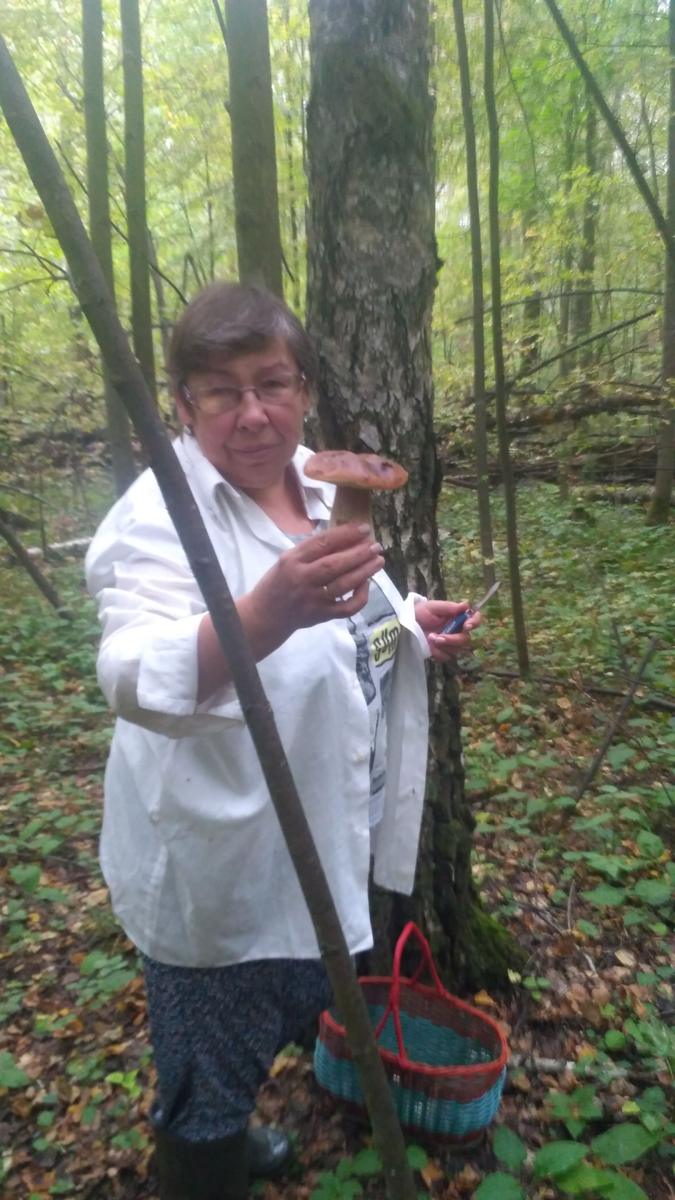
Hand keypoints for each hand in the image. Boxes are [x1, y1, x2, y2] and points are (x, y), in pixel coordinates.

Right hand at [245, 523, 384, 644]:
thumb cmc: (278, 582)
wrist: (265, 615)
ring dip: (364, 572)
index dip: (345, 535)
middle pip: (334, 565)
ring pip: (343, 585)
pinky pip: (346, 608)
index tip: (363, 528)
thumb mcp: (287, 560)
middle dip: (358, 554)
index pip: (322, 544)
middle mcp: (302, 579)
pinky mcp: (321, 616)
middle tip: (376, 545)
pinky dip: (360, 597)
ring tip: (378, 560)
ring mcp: (312, 599)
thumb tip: (346, 537)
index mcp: (292, 561)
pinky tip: (366, 584)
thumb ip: (311, 550)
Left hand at [414, 599, 481, 661]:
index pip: (475, 619)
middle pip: (466, 639)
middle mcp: (457, 631)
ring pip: (458, 649)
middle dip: (454, 639)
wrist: (405, 626)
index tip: (467, 626)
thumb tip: (466, 604)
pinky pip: (446, 657)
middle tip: (439, 636)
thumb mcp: (432, 607)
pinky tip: (430, 647)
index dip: (474, 623)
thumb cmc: (419, 613)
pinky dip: (438, 652)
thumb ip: (449, 607)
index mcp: (457, 617)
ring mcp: (450, 643)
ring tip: (430, 638)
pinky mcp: (443, 653)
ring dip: (444, 645)